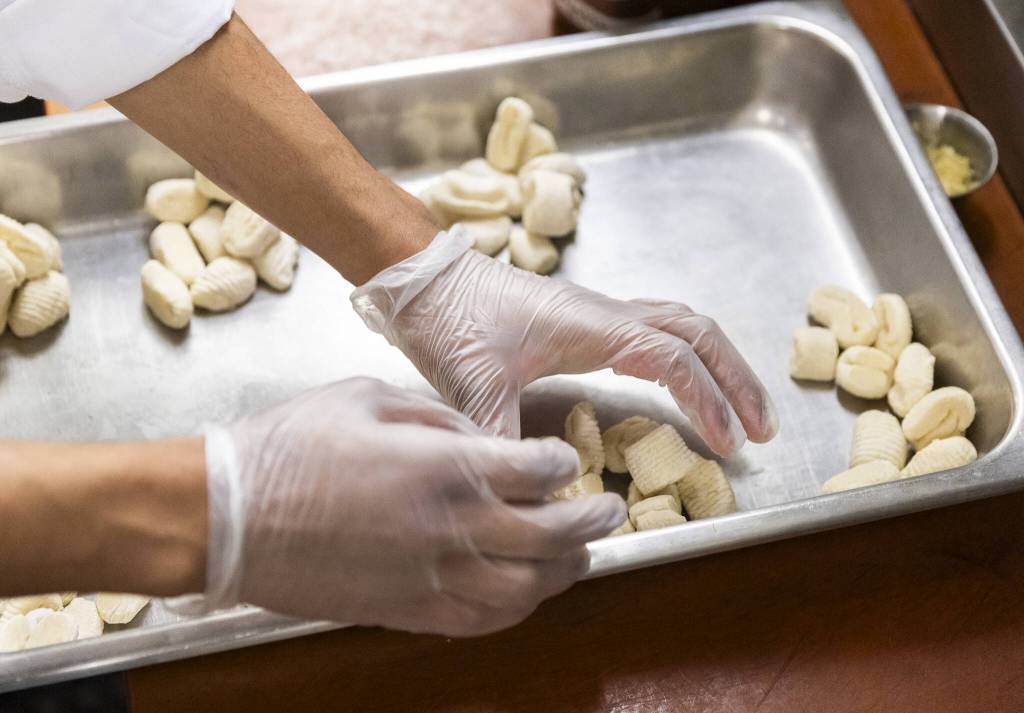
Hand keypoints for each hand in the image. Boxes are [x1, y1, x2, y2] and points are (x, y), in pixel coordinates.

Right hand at [197, 378, 624, 636]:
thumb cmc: (291, 447)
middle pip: (551, 533)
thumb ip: (438, 416)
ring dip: (565, 570)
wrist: (230, 517)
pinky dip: (517, 609)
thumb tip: (477, 434)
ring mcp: (433, 576)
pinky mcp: (408, 610)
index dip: (562, 461)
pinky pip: (481, 620)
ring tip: (581, 555)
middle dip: (591, 520)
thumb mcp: (369, 397)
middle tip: (608, 510)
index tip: (565, 456)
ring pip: (527, 587)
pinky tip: (526, 594)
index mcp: (447, 464)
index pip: (539, 469)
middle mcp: (453, 526)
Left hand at [352, 231, 777, 454]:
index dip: (709, 401)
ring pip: (683, 324)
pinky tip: (685, 382)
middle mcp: (607, 312)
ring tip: (742, 406)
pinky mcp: (586, 319)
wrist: (425, 280)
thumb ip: (503, 438)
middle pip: (698, 333)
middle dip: (737, 378)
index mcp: (592, 326)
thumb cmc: (450, 320)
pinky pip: (658, 327)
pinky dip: (688, 354)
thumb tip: (531, 496)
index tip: (729, 442)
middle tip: (764, 426)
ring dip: (720, 361)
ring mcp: (599, 311)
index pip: (673, 359)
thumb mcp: (473, 385)